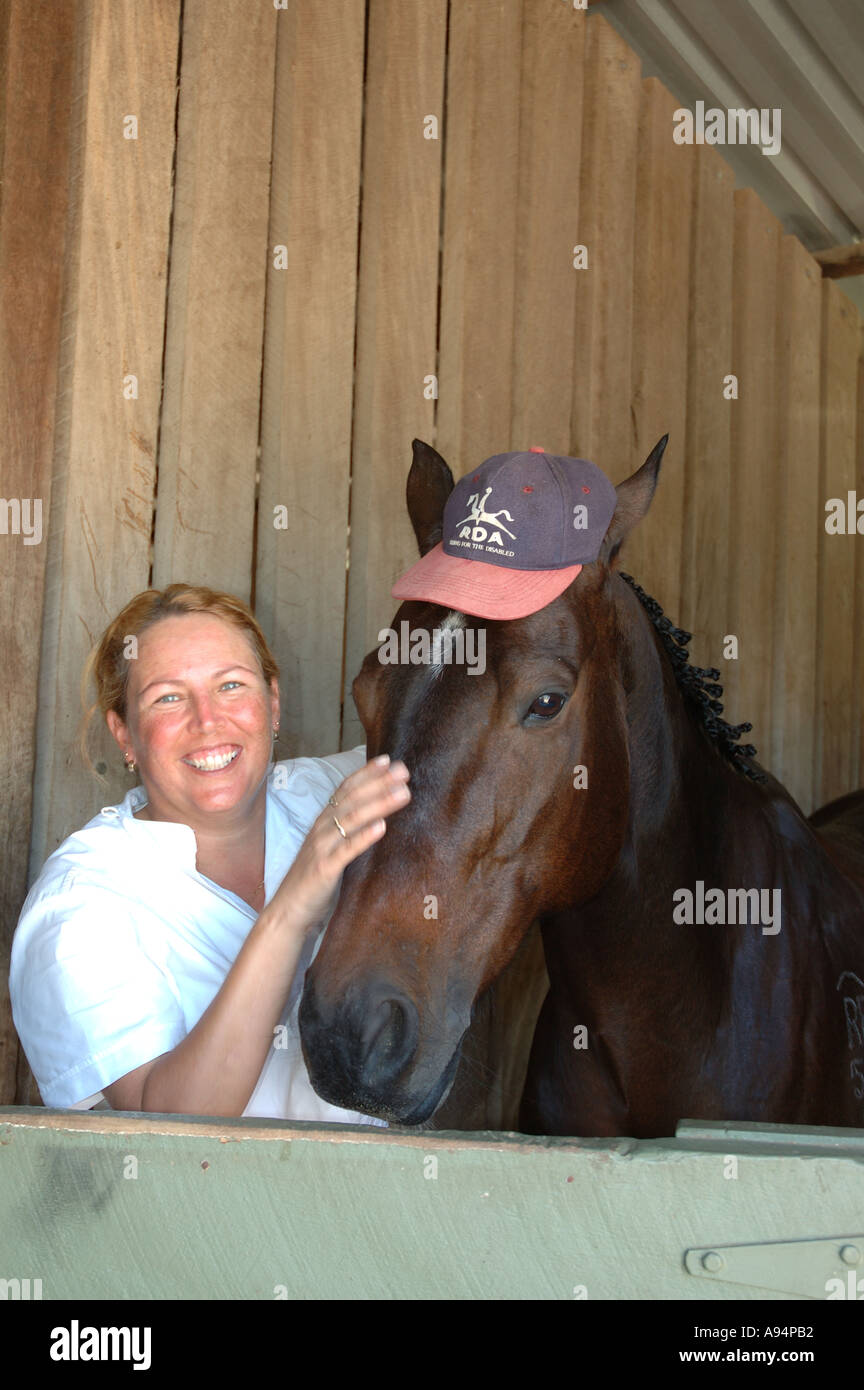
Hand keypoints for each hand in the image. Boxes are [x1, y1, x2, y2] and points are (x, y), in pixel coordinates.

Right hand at [269, 755, 410, 935]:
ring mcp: (322, 847)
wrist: (289, 910)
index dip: (365, 774)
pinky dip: (364, 837)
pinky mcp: (324, 869)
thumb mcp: (331, 848)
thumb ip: (347, 831)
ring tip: (402, 793)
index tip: (387, 760)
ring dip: (379, 803)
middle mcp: (321, 829)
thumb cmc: (315, 879)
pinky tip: (382, 827)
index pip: (345, 790)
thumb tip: (377, 816)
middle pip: (352, 799)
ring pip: (351, 818)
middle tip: (403, 771)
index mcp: (323, 822)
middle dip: (378, 782)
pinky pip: (346, 850)